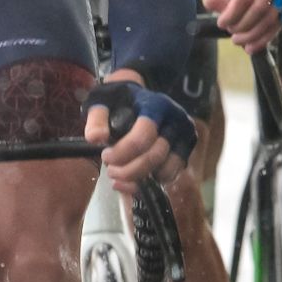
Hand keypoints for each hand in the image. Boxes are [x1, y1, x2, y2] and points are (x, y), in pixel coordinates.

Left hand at [82, 77, 196, 193]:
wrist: (137, 98)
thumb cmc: (118, 100)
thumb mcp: (102, 102)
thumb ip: (97, 119)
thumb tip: (95, 138)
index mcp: (157, 105)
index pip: (143, 135)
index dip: (122, 152)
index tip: (105, 155)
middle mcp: (177, 120)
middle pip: (156, 155)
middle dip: (129, 170)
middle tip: (111, 171)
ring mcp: (185, 137)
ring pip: (166, 170)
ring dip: (140, 179)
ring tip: (120, 176)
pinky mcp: (185, 151)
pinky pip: (171, 175)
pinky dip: (151, 184)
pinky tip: (132, 183)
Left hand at [201, 0, 281, 53]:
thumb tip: (212, 1)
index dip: (231, 13)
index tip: (221, 23)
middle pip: (260, 6)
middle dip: (243, 24)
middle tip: (231, 31)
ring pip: (271, 16)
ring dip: (253, 34)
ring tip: (237, 40)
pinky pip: (279, 24)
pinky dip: (264, 38)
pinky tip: (250, 46)